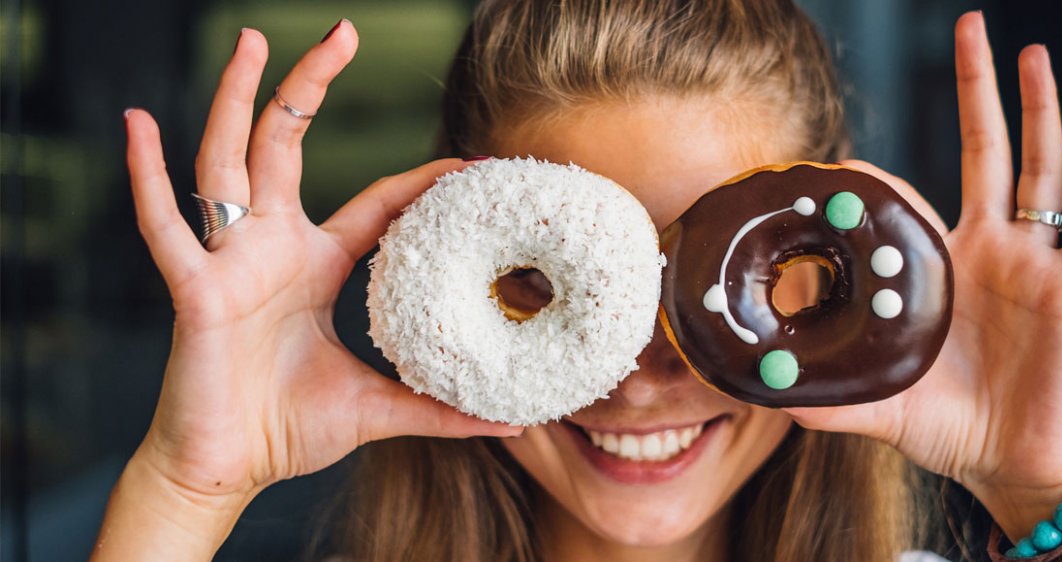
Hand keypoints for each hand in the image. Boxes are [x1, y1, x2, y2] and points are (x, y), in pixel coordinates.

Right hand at [103, 21, 517, 552]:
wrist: (225, 469)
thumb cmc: (286, 429)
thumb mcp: (378, 407)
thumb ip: (438, 409)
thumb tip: (508, 420)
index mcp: (313, 265)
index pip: (374, 204)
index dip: (418, 182)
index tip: (466, 161)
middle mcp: (271, 248)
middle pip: (289, 146)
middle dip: (311, 86)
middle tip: (342, 31)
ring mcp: (230, 262)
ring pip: (230, 161)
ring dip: (237, 99)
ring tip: (250, 40)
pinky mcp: (194, 289)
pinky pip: (164, 226)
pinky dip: (146, 177)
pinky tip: (138, 123)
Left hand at [785, 12, 1061, 538]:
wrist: (1013, 462)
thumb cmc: (951, 429)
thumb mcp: (880, 407)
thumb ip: (829, 399)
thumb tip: (765, 398)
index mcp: (940, 271)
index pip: (909, 202)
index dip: (879, 182)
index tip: (841, 162)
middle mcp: (987, 252)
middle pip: (984, 153)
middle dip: (977, 93)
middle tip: (970, 29)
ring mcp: (1030, 263)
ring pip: (1039, 170)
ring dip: (1038, 110)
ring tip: (1032, 53)